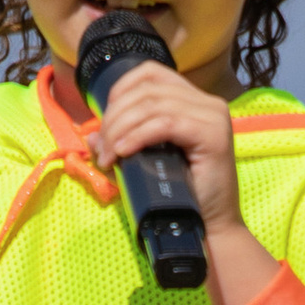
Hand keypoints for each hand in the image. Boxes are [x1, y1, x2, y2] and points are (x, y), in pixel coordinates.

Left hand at [90, 59, 276, 304]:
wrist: (208, 230)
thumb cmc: (179, 199)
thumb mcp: (142, 165)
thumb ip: (120, 144)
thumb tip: (91, 135)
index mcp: (193, 101)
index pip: (150, 74)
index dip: (119, 92)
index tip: (103, 124)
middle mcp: (207, 103)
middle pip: (147, 88)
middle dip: (115, 116)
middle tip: (103, 150)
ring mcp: (213, 116)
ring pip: (152, 104)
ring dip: (121, 129)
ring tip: (109, 157)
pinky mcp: (214, 134)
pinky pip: (165, 123)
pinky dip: (138, 135)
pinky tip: (124, 152)